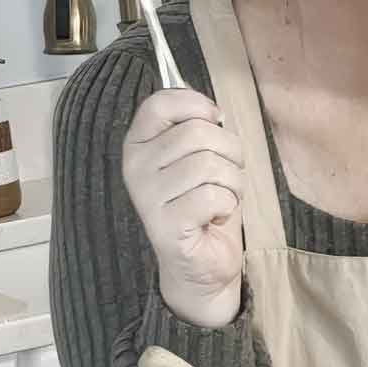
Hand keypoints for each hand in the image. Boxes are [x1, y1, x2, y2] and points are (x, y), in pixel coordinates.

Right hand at [123, 89, 245, 327]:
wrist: (199, 263)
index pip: (160, 103)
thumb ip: (197, 127)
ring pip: (210, 164)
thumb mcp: (198, 156)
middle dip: (229, 150)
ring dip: (233, 181)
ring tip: (222, 197)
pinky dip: (228, 204)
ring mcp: (147, 197)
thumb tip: (212, 109)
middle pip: (197, 132)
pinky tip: (215, 217)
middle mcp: (135, 167)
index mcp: (139, 144)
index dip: (197, 105)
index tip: (214, 120)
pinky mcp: (165, 225)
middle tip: (227, 174)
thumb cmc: (203, 204)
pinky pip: (214, 196)